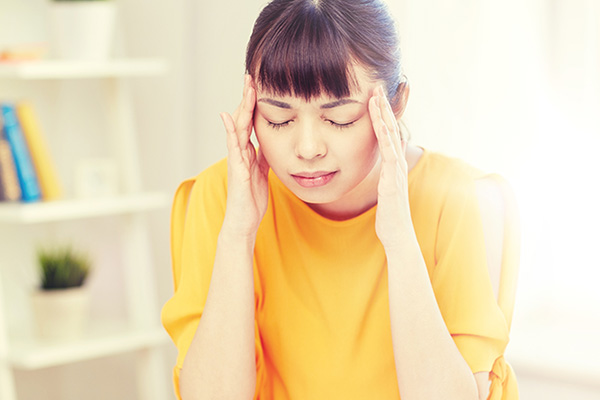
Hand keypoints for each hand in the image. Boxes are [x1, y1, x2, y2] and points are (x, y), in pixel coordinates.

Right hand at [220, 75, 269, 237]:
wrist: (243, 221)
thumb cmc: (252, 199)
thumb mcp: (263, 173)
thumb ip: (264, 156)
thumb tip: (271, 142)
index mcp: (249, 152)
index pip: (252, 122)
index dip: (256, 104)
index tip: (260, 84)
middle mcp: (240, 152)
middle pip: (244, 119)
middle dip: (248, 98)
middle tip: (251, 76)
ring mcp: (236, 159)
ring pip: (238, 127)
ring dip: (242, 107)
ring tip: (246, 87)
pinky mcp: (236, 169)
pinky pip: (232, 147)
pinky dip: (230, 130)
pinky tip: (228, 116)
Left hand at [368, 85, 414, 248]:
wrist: (397, 235)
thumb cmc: (389, 215)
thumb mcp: (384, 189)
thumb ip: (385, 172)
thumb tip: (385, 157)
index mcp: (392, 165)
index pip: (388, 134)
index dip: (381, 114)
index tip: (374, 96)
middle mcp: (397, 164)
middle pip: (391, 129)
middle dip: (383, 107)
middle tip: (376, 85)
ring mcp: (397, 170)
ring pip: (391, 136)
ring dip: (384, 115)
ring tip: (376, 96)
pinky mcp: (394, 179)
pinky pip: (389, 153)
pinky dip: (384, 135)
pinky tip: (378, 121)